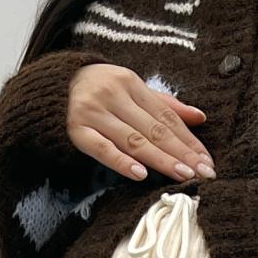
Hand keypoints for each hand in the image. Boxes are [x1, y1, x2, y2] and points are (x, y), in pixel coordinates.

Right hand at [67, 63, 214, 182]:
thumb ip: (164, 104)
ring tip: (182, 175)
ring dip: (160, 160)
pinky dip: (122, 162)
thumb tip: (200, 117)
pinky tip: (141, 175)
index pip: (166, 116)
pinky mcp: (76, 131)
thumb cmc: (98, 90)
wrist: (49, 87)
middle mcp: (113, 95)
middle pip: (153, 129)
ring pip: (133, 140)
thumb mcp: (130, 89)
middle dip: (181, 153)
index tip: (207, 161)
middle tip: (203, 173)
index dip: (189, 139)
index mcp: (130, 82)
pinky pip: (102, 150)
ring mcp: (94, 113)